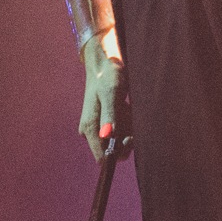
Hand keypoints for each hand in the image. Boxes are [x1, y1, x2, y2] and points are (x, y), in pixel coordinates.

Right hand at [78, 29, 129, 161]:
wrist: (104, 62)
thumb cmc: (107, 75)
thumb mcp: (111, 93)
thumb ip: (110, 115)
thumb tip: (109, 136)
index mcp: (90, 128)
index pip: (102, 157)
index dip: (117, 154)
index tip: (129, 138)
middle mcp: (91, 131)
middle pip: (112, 151)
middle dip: (126, 140)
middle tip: (131, 120)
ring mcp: (99, 127)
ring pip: (119, 142)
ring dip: (128, 130)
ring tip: (127, 109)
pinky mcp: (106, 122)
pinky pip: (120, 132)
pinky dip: (128, 124)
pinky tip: (127, 108)